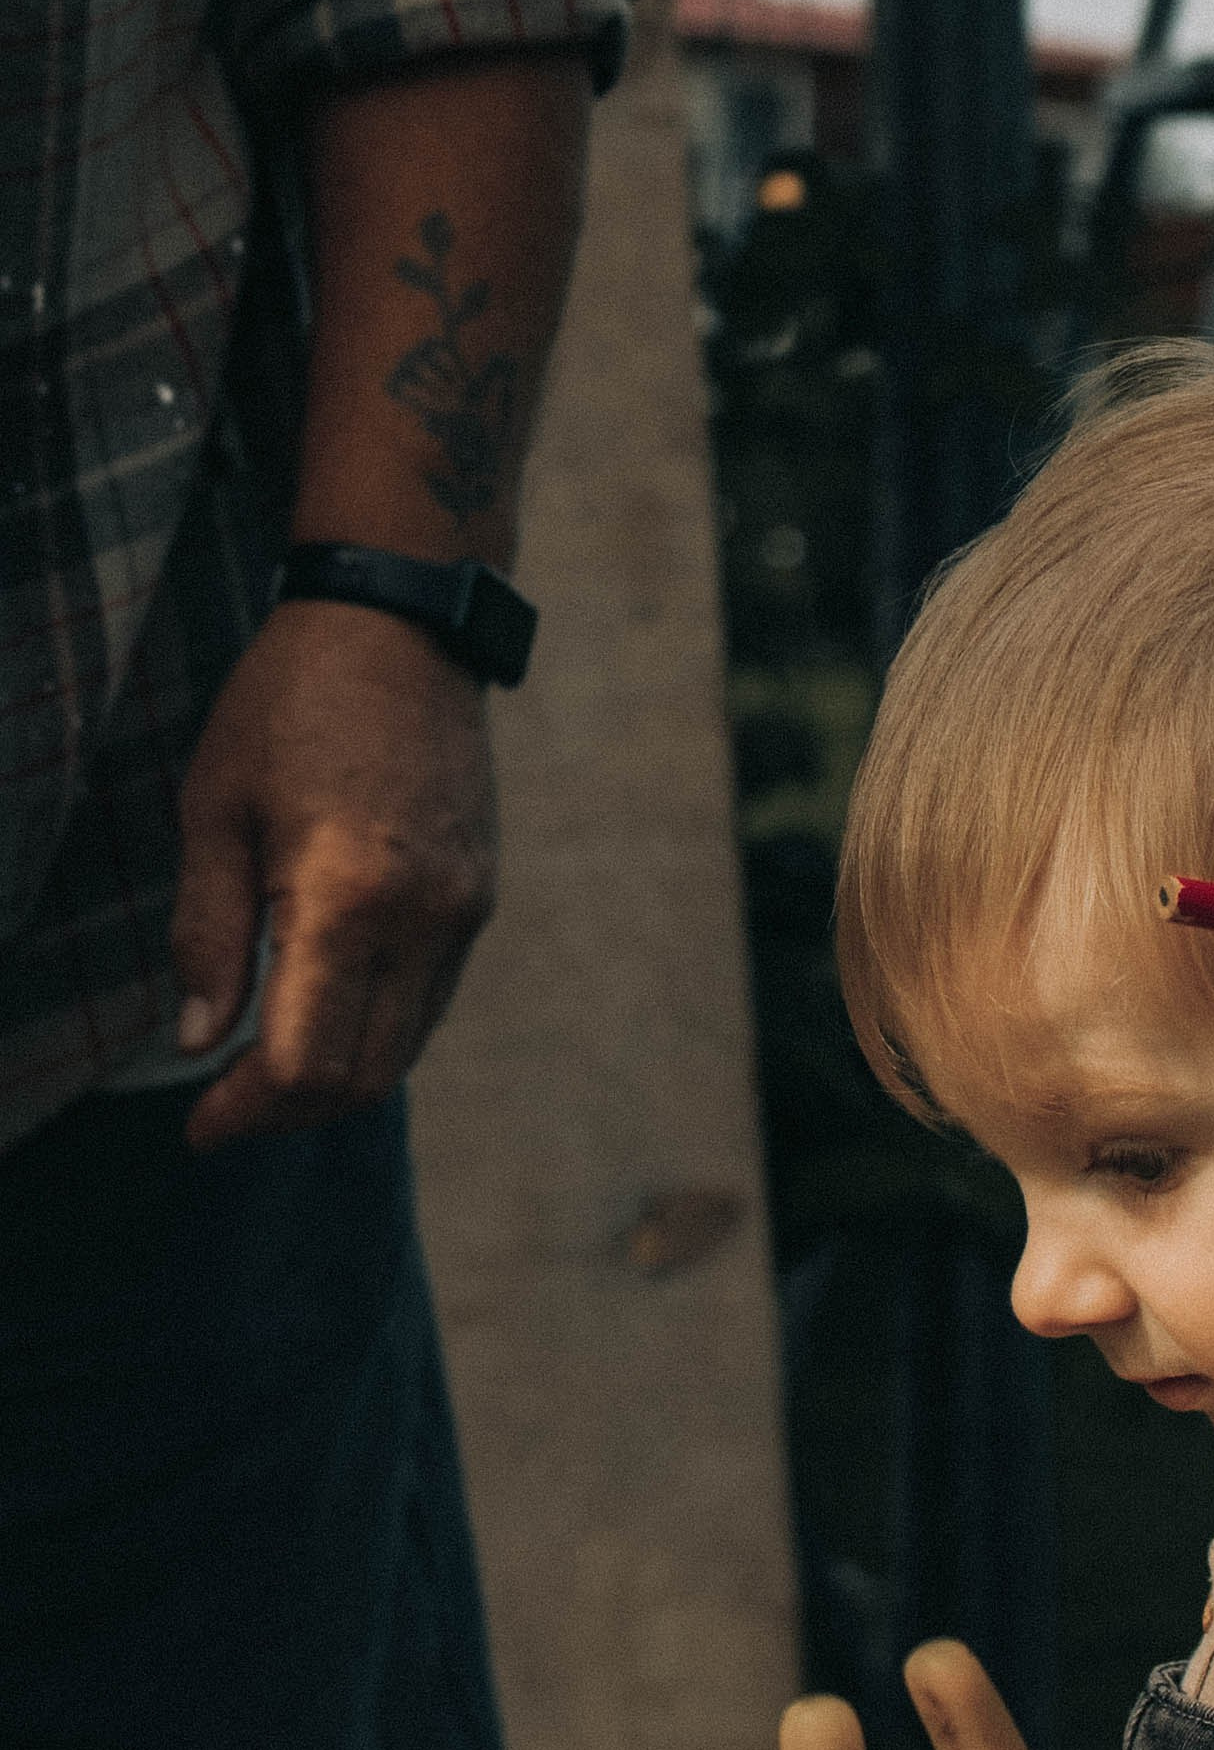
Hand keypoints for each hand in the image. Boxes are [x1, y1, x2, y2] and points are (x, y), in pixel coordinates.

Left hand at [170, 598, 496, 1150]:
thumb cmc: (290, 701)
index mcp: (345, 896)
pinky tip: (322, 1012)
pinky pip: (427, 1004)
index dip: (248, 1110)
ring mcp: (461, 916)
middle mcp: (421, 921)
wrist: (401, 623)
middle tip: (226, 1109)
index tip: (200, 1126)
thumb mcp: (214, 808)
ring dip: (333, 1079)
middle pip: (362, 1077)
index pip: (306, 1060)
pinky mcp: (478, 904)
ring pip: (401, 1051)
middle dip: (288, 1111)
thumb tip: (200, 1038)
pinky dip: (372, 1032)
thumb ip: (206, 933)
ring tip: (265, 1070)